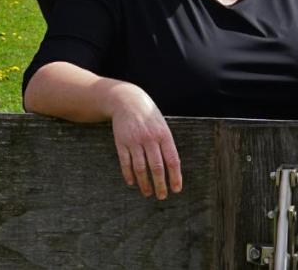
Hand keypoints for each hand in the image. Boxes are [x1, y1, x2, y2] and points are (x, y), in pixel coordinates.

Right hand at [108, 85, 181, 199]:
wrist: (127, 101)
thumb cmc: (149, 116)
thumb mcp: (162, 126)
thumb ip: (166, 145)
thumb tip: (172, 169)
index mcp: (164, 135)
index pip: (172, 160)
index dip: (175, 177)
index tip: (176, 190)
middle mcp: (150, 138)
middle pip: (156, 167)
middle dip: (160, 184)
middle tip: (162, 196)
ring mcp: (134, 140)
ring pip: (140, 168)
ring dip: (144, 183)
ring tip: (147, 193)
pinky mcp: (121, 142)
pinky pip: (125, 162)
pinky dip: (129, 175)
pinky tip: (132, 183)